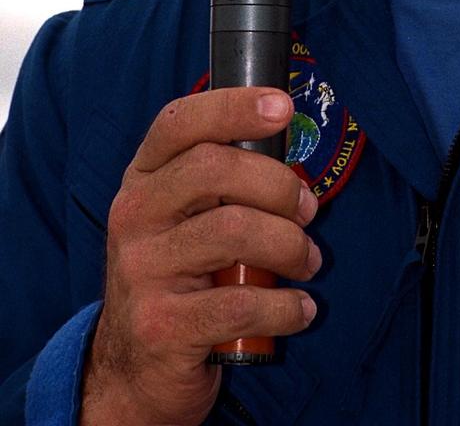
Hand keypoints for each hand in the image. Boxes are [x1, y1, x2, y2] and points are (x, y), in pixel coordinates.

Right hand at [81, 87, 319, 425]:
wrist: (133, 371)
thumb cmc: (182, 276)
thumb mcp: (187, 219)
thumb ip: (225, 183)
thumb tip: (296, 166)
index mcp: (143, 178)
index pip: (179, 122)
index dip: (233, 106)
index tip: (283, 106)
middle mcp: (134, 215)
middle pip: (214, 169)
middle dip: (278, 185)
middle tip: (308, 210)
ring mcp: (141, 270)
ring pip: (234, 231)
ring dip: (290, 246)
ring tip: (308, 262)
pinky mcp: (160, 326)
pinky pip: (241, 303)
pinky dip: (284, 306)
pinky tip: (299, 310)